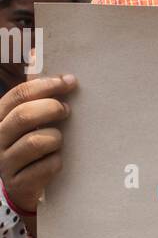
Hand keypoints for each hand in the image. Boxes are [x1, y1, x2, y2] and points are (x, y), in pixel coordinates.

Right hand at [0, 75, 76, 214]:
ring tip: (59, 140)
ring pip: (37, 142)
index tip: (70, 82)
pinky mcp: (19, 183)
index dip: (47, 85)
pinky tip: (57, 161)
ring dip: (56, 139)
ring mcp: (6, 162)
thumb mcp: (25, 116)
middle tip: (67, 110)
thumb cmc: (28, 143)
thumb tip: (35, 51)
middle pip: (25, 116)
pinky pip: (48, 166)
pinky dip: (58, 162)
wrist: (23, 186)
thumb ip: (31, 89)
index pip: (19, 94)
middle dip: (52, 109)